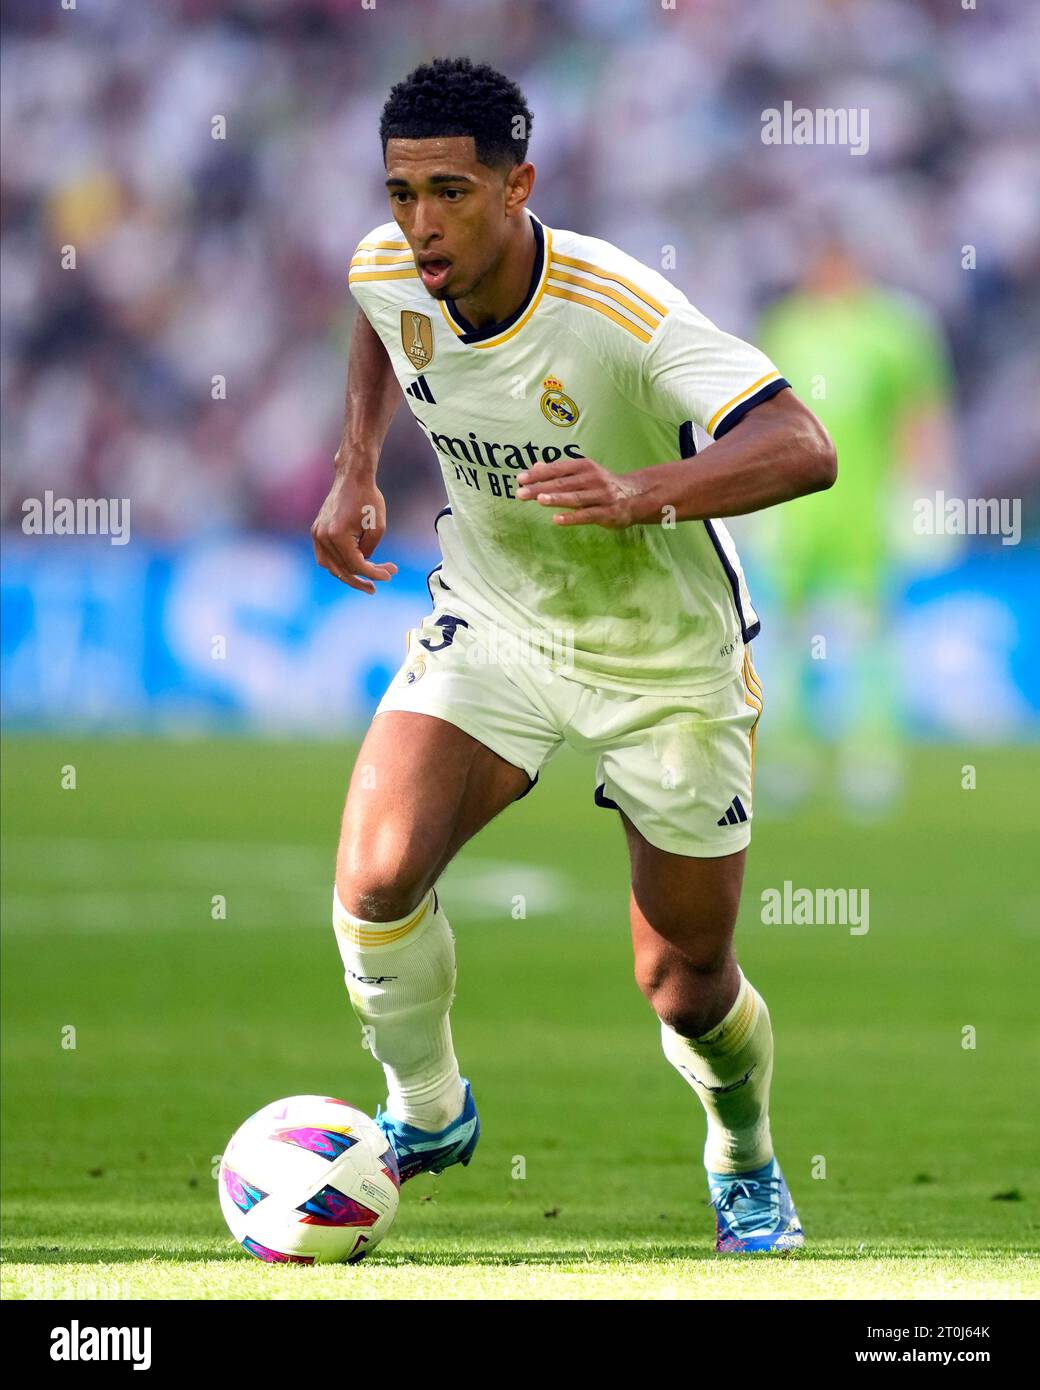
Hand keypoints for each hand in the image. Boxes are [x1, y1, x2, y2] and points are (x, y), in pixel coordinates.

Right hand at [311, 466, 397, 593]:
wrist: (352, 478)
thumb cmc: (368, 499)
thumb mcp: (378, 527)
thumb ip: (369, 550)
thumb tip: (363, 564)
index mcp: (337, 535)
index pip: (356, 565)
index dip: (374, 574)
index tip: (390, 574)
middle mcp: (323, 537)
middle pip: (343, 569)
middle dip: (364, 577)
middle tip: (381, 582)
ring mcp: (317, 534)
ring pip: (331, 567)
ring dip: (349, 576)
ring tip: (367, 582)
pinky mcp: (317, 531)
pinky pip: (324, 557)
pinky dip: (337, 565)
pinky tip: (351, 569)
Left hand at [516, 456, 646, 528]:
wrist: (635, 496)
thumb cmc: (601, 485)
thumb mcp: (582, 473)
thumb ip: (559, 471)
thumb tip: (535, 467)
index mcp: (584, 466)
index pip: (558, 469)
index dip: (538, 474)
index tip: (520, 478)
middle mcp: (592, 479)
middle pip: (563, 483)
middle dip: (540, 487)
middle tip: (520, 492)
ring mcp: (600, 496)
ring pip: (575, 498)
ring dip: (556, 499)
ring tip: (538, 499)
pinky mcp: (607, 513)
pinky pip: (587, 515)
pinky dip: (571, 517)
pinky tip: (556, 519)